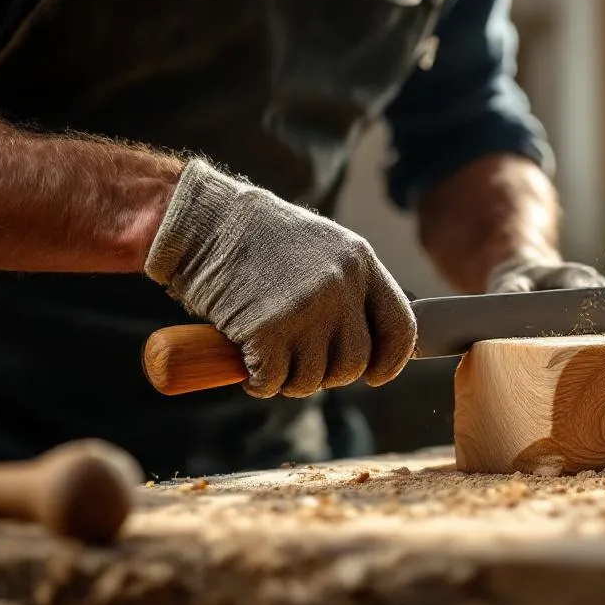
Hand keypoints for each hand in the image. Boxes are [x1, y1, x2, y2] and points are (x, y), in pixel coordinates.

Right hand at [145, 159, 415, 397]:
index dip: (391, 361)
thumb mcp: (321, 248)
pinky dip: (259, 382)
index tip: (375, 376)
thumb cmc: (257, 238)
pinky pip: (273, 381)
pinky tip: (248, 362)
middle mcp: (340, 286)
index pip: (401, 327)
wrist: (203, 222)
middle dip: (327, 374)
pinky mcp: (267, 331)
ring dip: (289, 380)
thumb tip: (371, 344)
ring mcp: (306, 309)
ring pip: (313, 379)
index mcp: (360, 261)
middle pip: (354, 363)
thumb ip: (350, 287)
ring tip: (269, 356)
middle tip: (299, 362)